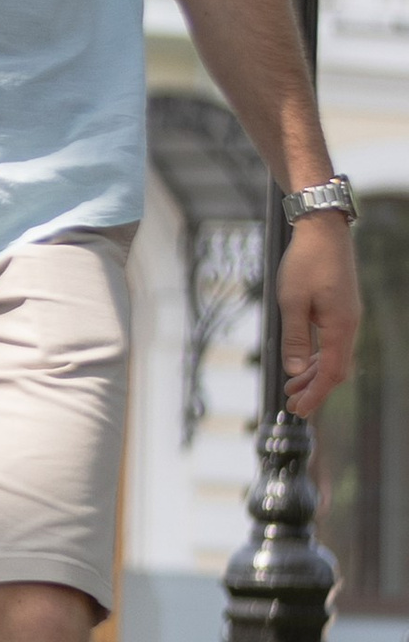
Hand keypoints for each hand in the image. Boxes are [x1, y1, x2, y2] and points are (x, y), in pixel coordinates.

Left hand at [277, 213, 360, 422]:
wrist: (323, 230)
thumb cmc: (306, 262)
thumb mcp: (292, 300)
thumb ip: (295, 337)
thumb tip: (295, 371)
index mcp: (340, 326)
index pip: (331, 372)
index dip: (316, 394)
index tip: (299, 410)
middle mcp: (349, 325)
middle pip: (336, 370)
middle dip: (315, 390)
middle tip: (293, 405)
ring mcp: (347, 317)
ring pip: (335, 357)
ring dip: (315, 374)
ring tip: (292, 387)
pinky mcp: (342, 310)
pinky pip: (334, 343)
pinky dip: (319, 358)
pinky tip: (303, 362)